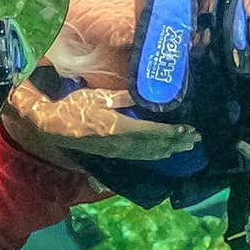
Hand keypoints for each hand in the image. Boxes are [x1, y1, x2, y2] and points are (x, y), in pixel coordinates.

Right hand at [47, 89, 200, 159]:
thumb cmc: (73, 107)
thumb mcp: (99, 97)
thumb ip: (123, 97)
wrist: (53, 126)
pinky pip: (138, 157)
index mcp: (120, 127)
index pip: (153, 132)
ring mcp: (116, 151)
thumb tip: (144, 93)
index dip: (172, 132)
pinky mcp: (111, 154)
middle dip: (177, 142)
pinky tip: (161, 154)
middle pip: (155, 145)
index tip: (189, 130)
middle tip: (196, 139)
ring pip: (148, 153)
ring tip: (184, 148)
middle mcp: (121, 143)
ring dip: (168, 150)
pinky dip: (153, 155)